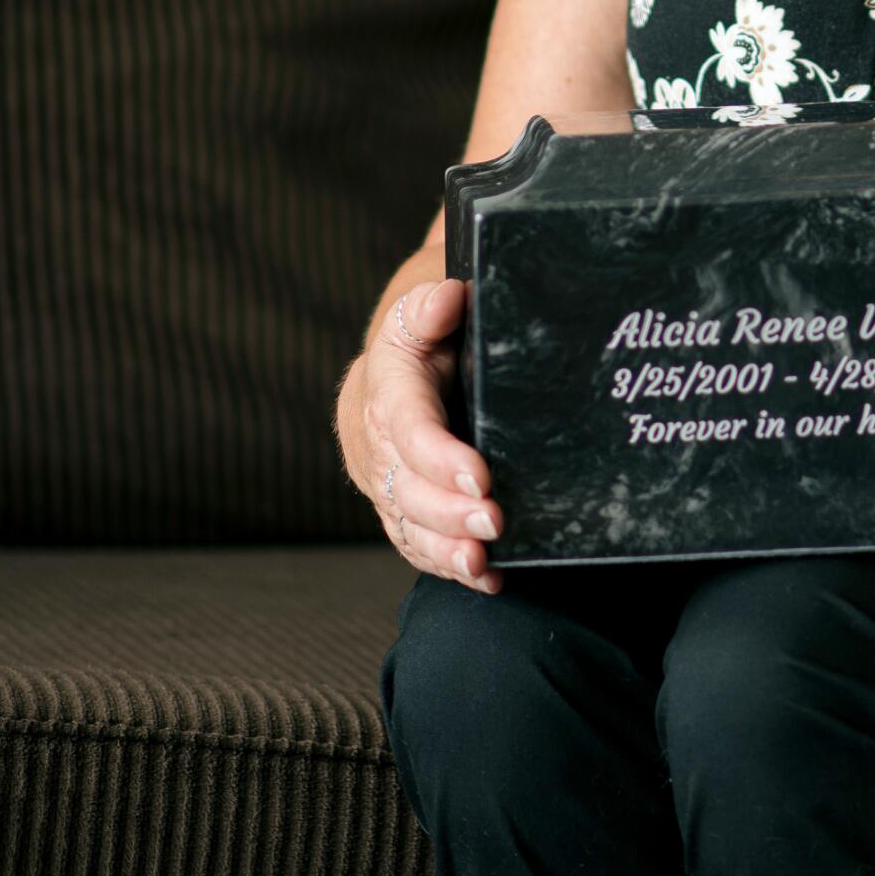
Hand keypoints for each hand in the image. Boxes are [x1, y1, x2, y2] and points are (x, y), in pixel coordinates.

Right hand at [344, 278, 502, 594]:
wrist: (390, 375)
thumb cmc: (419, 340)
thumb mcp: (421, 313)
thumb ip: (432, 307)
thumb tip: (450, 297)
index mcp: (386, 394)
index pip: (409, 430)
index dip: (441, 457)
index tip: (482, 475)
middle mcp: (379, 448)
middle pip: (409, 489)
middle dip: (451, 512)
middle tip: (495, 522)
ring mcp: (387, 486)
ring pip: (410, 526)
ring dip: (447, 550)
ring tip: (484, 564)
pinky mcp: (400, 511)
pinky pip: (418, 546)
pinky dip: (447, 566)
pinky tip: (486, 578)